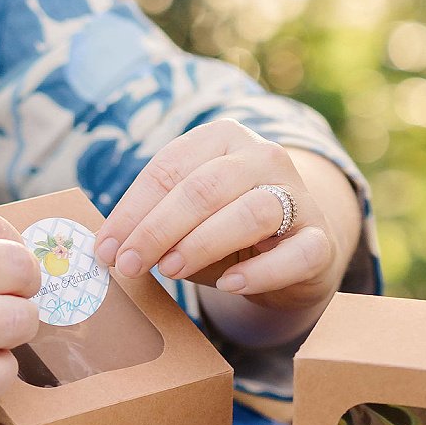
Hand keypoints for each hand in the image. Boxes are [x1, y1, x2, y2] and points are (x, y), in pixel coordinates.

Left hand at [93, 120, 359, 319]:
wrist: (294, 257)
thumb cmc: (228, 235)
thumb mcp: (187, 222)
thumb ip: (155, 226)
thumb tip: (109, 249)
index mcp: (224, 139)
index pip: (170, 168)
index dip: (132, 210)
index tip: (105, 249)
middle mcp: (265, 158)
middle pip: (206, 187)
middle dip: (158, 228)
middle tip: (128, 265)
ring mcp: (298, 198)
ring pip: (252, 211)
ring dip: (204, 242)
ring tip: (171, 271)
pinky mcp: (320, 240)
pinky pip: (295, 253)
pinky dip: (260, 270)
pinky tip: (231, 284)